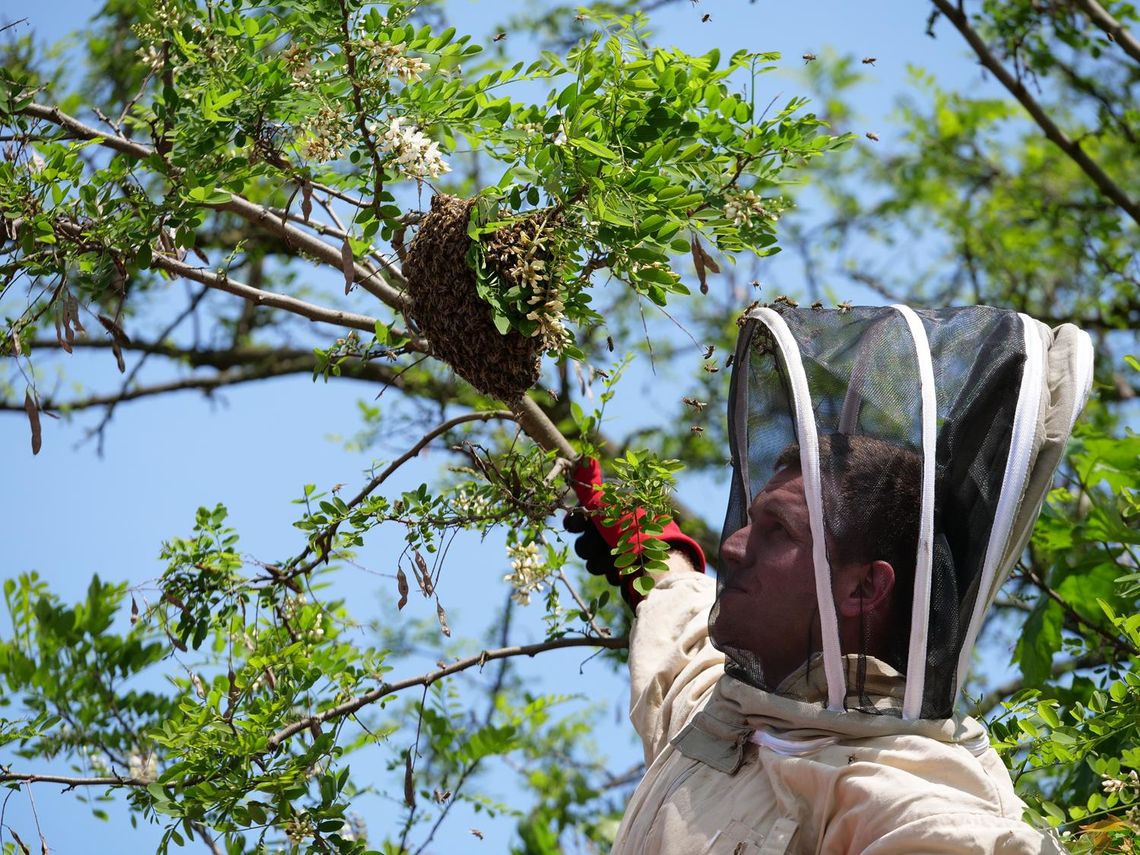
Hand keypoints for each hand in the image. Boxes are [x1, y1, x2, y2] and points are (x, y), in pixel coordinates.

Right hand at [564, 457, 704, 607]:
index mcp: (614, 511)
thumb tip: (585, 457)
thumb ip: (590, 486)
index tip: (575, 526)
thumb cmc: (635, 531)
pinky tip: (624, 571)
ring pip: (592, 561)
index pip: (583, 515)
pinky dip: (613, 573)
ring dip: (601, 562)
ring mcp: (621, 552)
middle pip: (584, 542)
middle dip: (590, 546)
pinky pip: (606, 573)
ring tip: (617, 561)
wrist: (660, 564)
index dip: (576, 521)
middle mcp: (616, 530)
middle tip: (602, 544)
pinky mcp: (626, 571)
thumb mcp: (609, 506)